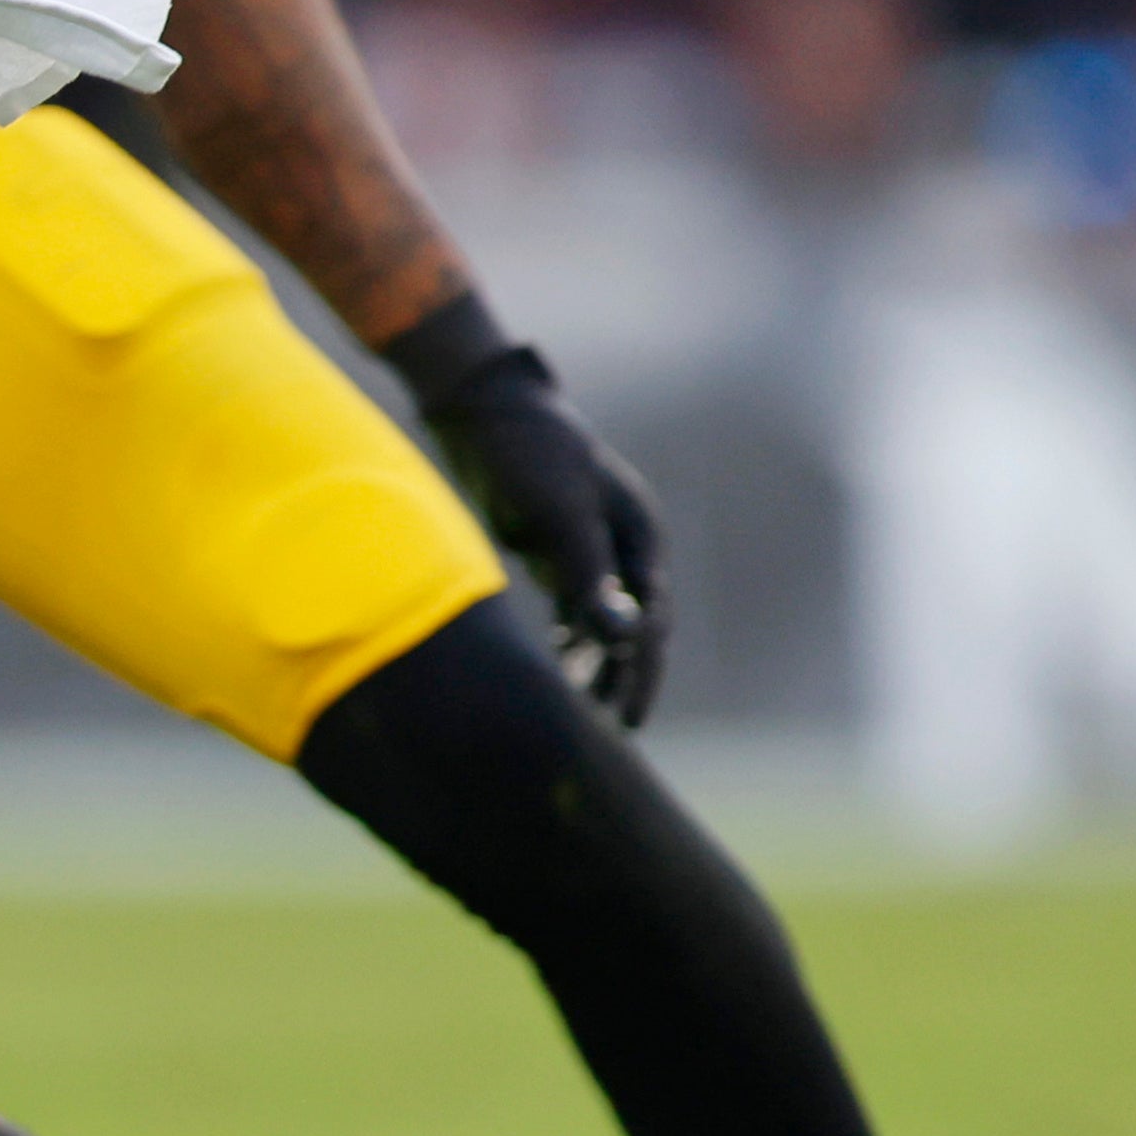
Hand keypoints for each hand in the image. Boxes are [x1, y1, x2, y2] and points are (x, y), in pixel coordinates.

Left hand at [386, 297, 667, 726]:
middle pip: (635, 623)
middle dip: (627, 674)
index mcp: (638, 535)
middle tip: (616, 728)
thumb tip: (621, 636)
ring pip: (603, 618)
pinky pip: (573, 603)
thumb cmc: (527, 453)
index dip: (642, 670)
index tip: (629, 717)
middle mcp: (623, 544)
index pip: (651, 619)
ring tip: (586, 711)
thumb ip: (588, 574)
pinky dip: (570, 635)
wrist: (484, 407)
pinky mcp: (555, 545)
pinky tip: (559, 666)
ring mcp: (591, 545)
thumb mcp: (558, 513)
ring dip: (599, 660)